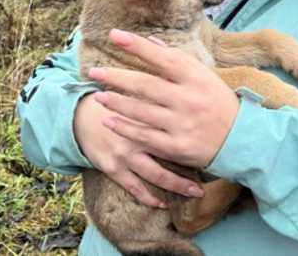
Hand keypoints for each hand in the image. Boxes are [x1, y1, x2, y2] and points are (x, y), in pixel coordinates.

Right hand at [73, 90, 204, 207]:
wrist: (82, 115)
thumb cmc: (116, 101)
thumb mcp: (139, 94)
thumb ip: (163, 96)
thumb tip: (189, 96)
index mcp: (146, 114)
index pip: (177, 126)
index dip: (196, 136)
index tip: (216, 144)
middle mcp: (138, 134)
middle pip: (172, 152)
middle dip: (193, 164)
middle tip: (214, 169)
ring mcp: (126, 153)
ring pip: (157, 174)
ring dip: (177, 185)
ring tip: (196, 192)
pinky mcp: (113, 167)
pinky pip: (134, 187)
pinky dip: (149, 197)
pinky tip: (162, 204)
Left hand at [89, 29, 240, 168]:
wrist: (239, 139)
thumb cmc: (217, 101)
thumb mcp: (204, 76)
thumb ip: (178, 59)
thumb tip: (152, 43)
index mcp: (196, 78)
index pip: (162, 58)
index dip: (137, 46)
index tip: (114, 35)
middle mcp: (188, 100)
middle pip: (146, 86)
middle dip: (117, 77)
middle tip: (94, 72)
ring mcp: (182, 125)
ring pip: (141, 112)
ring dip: (117, 103)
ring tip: (98, 96)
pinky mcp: (177, 147)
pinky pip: (145, 137)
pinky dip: (125, 129)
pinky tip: (110, 121)